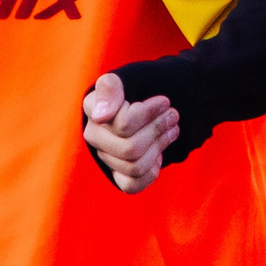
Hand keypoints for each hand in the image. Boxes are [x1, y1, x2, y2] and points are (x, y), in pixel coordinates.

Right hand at [81, 72, 179, 192]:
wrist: (148, 99)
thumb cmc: (138, 87)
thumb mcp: (125, 80)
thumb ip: (109, 89)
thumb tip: (101, 116)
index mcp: (92, 109)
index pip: (124, 124)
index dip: (149, 114)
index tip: (164, 102)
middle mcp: (94, 135)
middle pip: (131, 149)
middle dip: (158, 131)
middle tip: (174, 116)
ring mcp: (105, 156)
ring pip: (134, 166)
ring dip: (159, 147)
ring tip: (172, 129)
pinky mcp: (117, 174)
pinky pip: (131, 186)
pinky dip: (150, 173)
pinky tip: (158, 156)